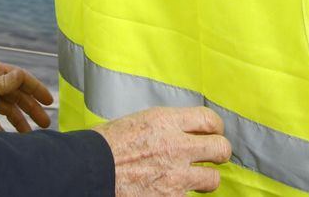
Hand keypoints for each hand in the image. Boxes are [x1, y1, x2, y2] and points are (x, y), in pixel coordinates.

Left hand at [0, 61, 53, 131]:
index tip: (49, 102)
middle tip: (45, 123)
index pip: (22, 79)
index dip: (37, 89)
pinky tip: (5, 137)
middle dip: (32, 109)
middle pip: (17, 96)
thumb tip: (21, 76)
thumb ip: (2, 81)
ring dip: (19, 121)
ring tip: (28, 134)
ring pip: (7, 109)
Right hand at [95, 106, 229, 195]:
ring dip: (204, 180)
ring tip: (194, 180)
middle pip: (221, 148)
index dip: (215, 127)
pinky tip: (169, 192)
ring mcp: (176, 177)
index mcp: (165, 121)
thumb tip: (177, 132)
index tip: (212, 133)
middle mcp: (176, 147)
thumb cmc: (103, 146)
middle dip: (218, 153)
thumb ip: (162, 127)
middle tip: (210, 158)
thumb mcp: (135, 122)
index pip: (209, 119)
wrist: (88, 172)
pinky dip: (182, 196)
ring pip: (212, 179)